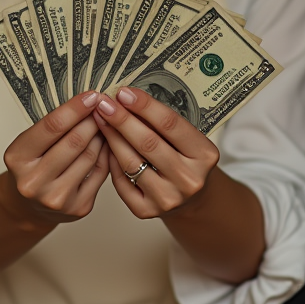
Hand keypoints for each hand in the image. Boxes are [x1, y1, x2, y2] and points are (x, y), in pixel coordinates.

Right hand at [0, 91, 109, 228]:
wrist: (28, 206)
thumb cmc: (31, 167)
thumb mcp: (29, 143)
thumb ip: (54, 125)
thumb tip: (89, 102)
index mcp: (17, 159)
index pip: (52, 126)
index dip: (75, 108)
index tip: (92, 95)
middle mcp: (34, 182)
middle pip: (75, 141)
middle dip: (93, 120)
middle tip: (103, 107)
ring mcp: (57, 198)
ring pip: (91, 156)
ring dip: (101, 135)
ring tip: (104, 124)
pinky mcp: (78, 208)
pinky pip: (100, 172)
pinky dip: (106, 154)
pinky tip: (106, 144)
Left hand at [93, 87, 219, 218]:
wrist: (191, 199)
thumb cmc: (185, 160)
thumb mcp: (185, 139)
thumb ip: (161, 122)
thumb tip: (125, 98)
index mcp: (205, 155)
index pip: (171, 124)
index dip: (145, 106)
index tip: (124, 92)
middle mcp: (189, 180)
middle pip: (148, 143)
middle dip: (122, 119)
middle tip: (104, 102)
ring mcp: (168, 198)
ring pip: (130, 162)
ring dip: (111, 137)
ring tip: (99, 119)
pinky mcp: (147, 211)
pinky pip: (121, 182)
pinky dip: (111, 161)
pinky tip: (105, 144)